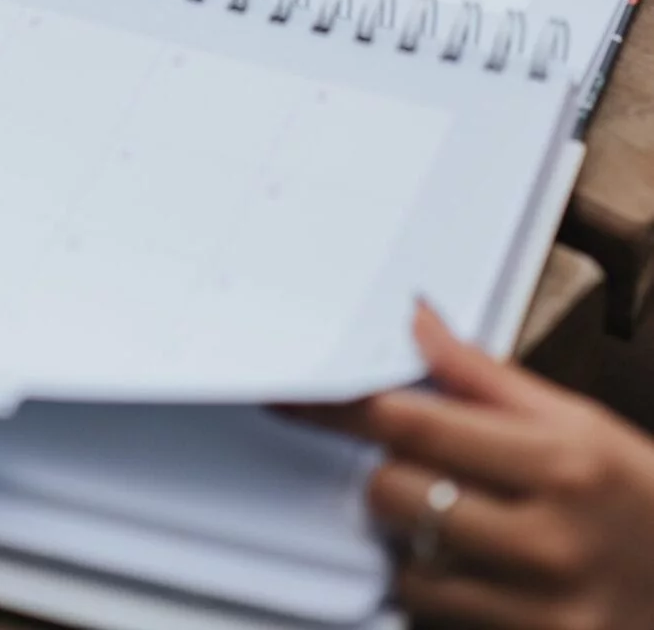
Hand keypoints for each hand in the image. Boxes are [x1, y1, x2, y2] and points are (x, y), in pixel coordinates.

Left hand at [308, 302, 653, 628]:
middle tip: (426, 466)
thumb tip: (416, 321)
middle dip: (392, 471)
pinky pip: (436, 614)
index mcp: (562, 459)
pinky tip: (478, 569)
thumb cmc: (642, 497)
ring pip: (408, 562)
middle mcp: (551, 536)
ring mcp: (543, 607)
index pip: (414, 422)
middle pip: (396, 491)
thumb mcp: (580, 421)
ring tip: (464, 521)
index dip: (345, 405)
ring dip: (413, 537)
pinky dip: (438, 587)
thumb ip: (484, 376)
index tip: (302, 396)